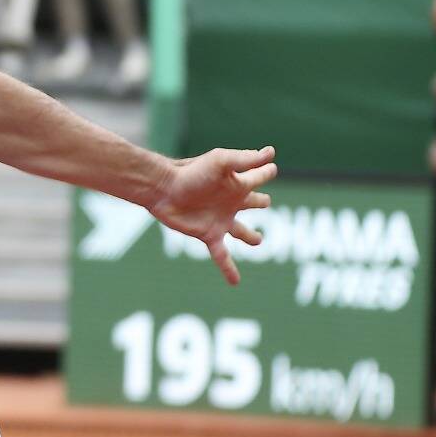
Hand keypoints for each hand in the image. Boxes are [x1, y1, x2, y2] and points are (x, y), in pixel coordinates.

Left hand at [147, 146, 277, 285]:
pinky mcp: (209, 234)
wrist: (163, 189)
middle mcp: (231, 202)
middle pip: (253, 203)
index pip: (260, 177)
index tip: (271, 168)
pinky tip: (235, 282)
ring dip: (251, 236)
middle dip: (260, 202)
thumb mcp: (221, 162)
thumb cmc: (191, 172)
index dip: (267, 172)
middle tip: (265, 202)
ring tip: (258, 240)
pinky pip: (223, 256)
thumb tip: (272, 153)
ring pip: (242, 231)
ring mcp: (221, 220)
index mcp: (238, 184)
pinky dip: (229, 269)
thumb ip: (246, 160)